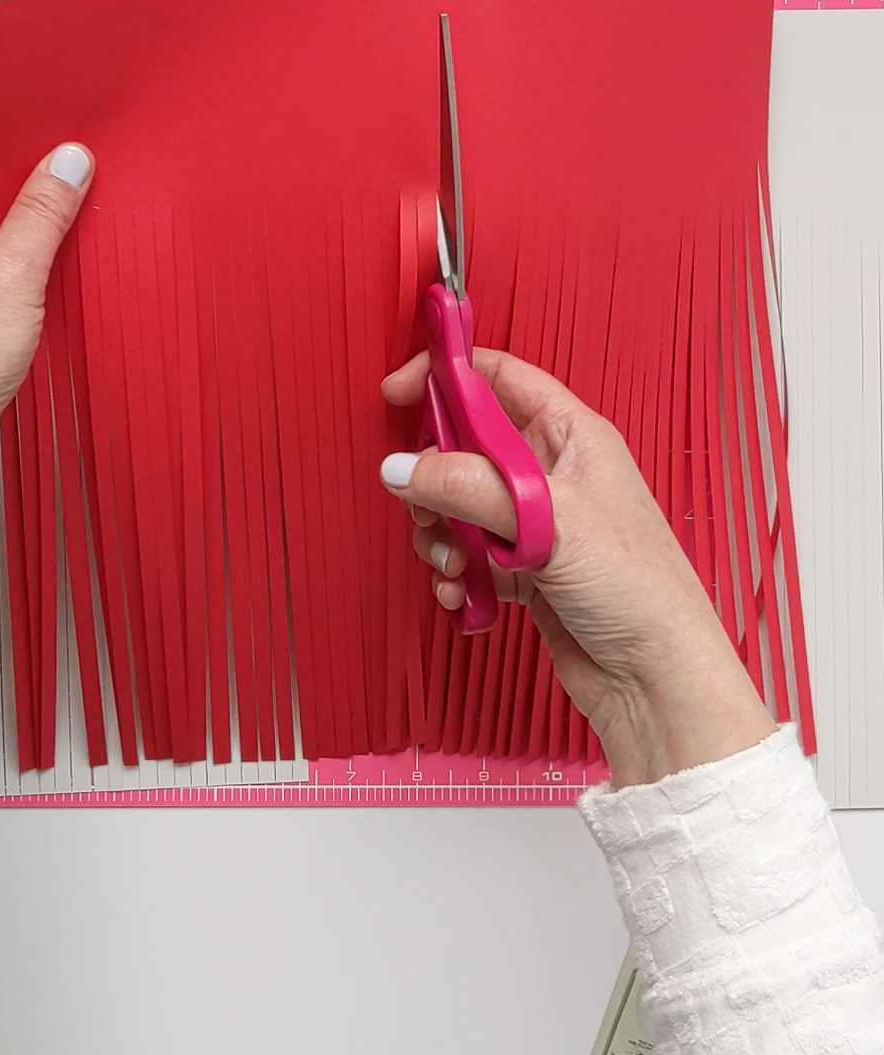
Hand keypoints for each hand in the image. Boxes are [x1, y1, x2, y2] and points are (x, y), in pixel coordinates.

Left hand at [0, 85, 92, 611]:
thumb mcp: (13, 274)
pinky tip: (56, 256)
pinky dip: (21, 246)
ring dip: (31, 208)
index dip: (15, 98)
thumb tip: (69, 162)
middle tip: (87, 154)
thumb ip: (46, 208)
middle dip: (34, 156)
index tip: (61, 90)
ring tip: (79, 209)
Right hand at [381, 350, 774, 785]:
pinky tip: (461, 594)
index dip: (447, 376)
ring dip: (441, 534)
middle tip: (423, 507)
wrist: (656, 678)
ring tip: (451, 564)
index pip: (499, 377)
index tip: (398, 394)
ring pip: (459, 504)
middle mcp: (552, 472)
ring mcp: (537, 522)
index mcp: (572, 435)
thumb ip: (467, 485)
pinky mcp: (525, 568)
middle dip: (434, 477)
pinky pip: (468, 554)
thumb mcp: (547, 519)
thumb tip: (401, 466)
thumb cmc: (636, 587)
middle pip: (467, 445)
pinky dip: (454, 572)